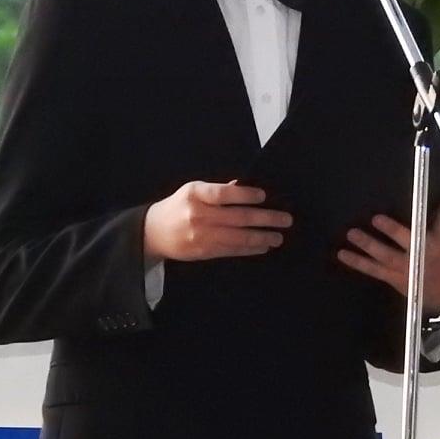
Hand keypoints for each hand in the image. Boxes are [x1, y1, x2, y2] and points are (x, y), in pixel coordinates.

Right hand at [144, 179, 292, 262]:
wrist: (154, 232)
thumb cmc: (178, 206)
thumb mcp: (194, 191)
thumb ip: (218, 190)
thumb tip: (245, 187)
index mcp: (195, 194)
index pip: (223, 194)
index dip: (245, 195)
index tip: (264, 196)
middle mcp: (198, 215)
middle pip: (237, 217)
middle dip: (265, 219)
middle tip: (285, 220)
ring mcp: (201, 235)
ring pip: (238, 237)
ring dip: (261, 237)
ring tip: (278, 237)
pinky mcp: (204, 251)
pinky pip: (232, 250)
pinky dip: (249, 248)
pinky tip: (263, 246)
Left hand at [336, 185, 439, 303]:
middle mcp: (425, 253)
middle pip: (410, 241)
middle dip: (394, 231)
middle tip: (377, 218)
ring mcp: (407, 266)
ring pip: (386, 254)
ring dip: (368, 243)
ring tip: (352, 232)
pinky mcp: (393, 276)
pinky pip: (372, 269)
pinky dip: (356, 261)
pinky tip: (341, 252)